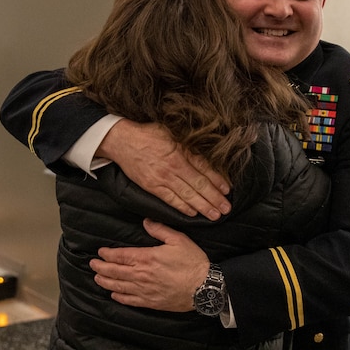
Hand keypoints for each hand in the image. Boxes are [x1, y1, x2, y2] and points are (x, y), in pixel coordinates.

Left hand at [91, 219, 209, 311]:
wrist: (204, 288)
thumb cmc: (193, 263)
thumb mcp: (179, 240)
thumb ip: (161, 230)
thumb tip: (146, 221)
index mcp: (147, 258)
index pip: (120, 256)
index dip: (107, 254)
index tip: (100, 252)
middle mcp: (141, 275)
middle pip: (114, 271)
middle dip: (100, 267)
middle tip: (92, 264)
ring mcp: (144, 290)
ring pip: (118, 286)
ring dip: (105, 281)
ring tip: (98, 278)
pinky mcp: (150, 302)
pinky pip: (129, 300)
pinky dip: (118, 297)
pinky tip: (114, 294)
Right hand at [98, 119, 230, 219]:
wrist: (122, 141)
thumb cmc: (149, 134)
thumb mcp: (173, 134)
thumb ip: (189, 147)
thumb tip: (207, 156)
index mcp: (180, 154)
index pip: (204, 170)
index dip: (217, 181)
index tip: (227, 190)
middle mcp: (173, 168)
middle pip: (198, 185)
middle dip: (214, 198)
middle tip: (226, 208)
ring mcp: (162, 179)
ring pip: (186, 195)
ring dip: (202, 206)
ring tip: (214, 215)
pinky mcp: (152, 187)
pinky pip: (170, 200)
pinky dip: (182, 207)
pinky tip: (193, 213)